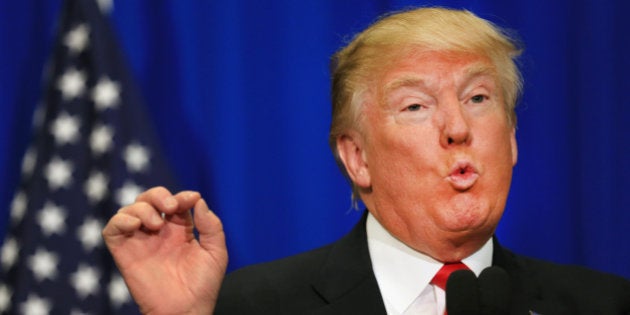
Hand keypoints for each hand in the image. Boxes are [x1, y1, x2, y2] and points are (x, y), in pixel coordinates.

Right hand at [102, 187, 227, 314]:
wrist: (186, 311)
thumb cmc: (202, 286)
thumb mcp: (216, 253)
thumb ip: (211, 226)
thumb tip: (198, 201)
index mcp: (180, 230)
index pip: (175, 202)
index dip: (181, 196)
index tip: (192, 198)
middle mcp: (158, 233)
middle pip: (149, 199)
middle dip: (158, 195)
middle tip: (170, 207)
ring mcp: (140, 241)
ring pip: (130, 209)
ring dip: (142, 208)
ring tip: (156, 225)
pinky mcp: (124, 253)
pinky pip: (112, 229)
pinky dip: (121, 220)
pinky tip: (137, 226)